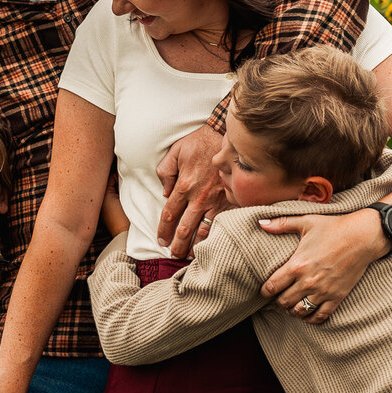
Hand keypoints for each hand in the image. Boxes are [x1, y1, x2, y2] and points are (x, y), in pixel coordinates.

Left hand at [156, 124, 228, 257]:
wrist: (227, 136)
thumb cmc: (200, 142)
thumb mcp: (176, 152)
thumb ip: (166, 172)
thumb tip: (165, 192)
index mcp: (184, 186)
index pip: (169, 214)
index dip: (163, 230)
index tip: (160, 240)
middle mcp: (200, 198)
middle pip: (185, 230)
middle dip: (177, 246)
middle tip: (173, 255)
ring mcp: (217, 201)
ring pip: (204, 231)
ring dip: (195, 246)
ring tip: (189, 256)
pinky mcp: (231, 201)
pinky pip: (222, 224)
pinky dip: (215, 237)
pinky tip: (212, 245)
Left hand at [258, 209, 386, 323]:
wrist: (362, 237)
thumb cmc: (333, 227)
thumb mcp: (306, 222)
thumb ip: (281, 224)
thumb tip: (260, 222)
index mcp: (297, 264)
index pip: (272, 286)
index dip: (264, 291)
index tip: (264, 291)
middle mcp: (308, 281)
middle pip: (284, 302)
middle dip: (278, 301)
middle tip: (279, 297)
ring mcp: (323, 291)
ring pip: (300, 311)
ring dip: (293, 310)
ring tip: (292, 305)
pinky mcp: (337, 297)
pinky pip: (320, 316)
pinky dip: (311, 319)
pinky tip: (308, 314)